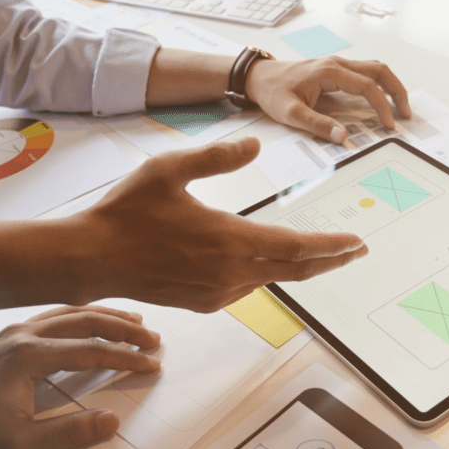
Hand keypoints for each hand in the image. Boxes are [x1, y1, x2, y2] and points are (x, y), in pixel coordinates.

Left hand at [0, 306, 160, 448]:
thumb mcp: (19, 446)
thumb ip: (68, 433)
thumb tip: (111, 422)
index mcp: (28, 357)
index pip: (91, 351)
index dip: (126, 359)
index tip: (152, 365)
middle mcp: (23, 335)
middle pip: (86, 321)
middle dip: (123, 329)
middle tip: (153, 339)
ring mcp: (13, 331)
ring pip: (70, 312)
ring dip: (105, 316)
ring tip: (134, 323)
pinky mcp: (7, 336)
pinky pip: (53, 316)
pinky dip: (81, 316)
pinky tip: (91, 322)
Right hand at [65, 137, 368, 311]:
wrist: (91, 259)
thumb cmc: (127, 212)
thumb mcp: (168, 169)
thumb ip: (217, 157)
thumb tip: (254, 146)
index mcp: (228, 239)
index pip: (295, 246)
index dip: (330, 246)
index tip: (356, 243)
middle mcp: (230, 272)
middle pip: (294, 269)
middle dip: (329, 260)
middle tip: (354, 252)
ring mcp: (217, 292)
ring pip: (270, 279)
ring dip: (296, 267)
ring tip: (317, 254)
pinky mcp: (204, 303)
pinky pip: (246, 287)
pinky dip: (264, 274)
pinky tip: (266, 263)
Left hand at [246, 57, 410, 142]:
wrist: (260, 77)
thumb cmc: (273, 92)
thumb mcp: (290, 113)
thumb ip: (317, 125)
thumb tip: (343, 137)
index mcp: (330, 72)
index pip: (368, 86)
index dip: (382, 106)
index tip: (389, 125)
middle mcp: (338, 64)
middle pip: (380, 70)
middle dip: (397, 92)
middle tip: (406, 115)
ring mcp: (339, 65)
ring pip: (376, 69)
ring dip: (391, 87)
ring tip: (400, 109)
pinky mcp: (337, 70)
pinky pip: (366, 73)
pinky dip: (380, 86)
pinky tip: (382, 102)